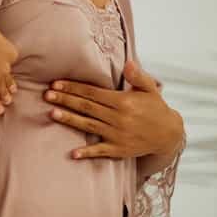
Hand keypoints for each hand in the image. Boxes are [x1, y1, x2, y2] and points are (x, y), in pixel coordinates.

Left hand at [42, 59, 183, 159]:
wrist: (169, 135)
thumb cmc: (156, 108)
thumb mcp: (150, 89)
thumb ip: (137, 76)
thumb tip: (128, 63)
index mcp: (123, 101)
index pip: (93, 92)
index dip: (74, 88)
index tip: (56, 83)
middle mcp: (119, 118)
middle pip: (86, 107)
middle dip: (65, 100)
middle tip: (47, 95)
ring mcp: (118, 135)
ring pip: (88, 125)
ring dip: (69, 119)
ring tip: (52, 113)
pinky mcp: (119, 150)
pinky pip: (100, 151)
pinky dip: (87, 153)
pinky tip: (73, 153)